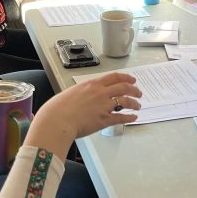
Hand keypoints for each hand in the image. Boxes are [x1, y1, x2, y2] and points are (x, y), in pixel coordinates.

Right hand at [25, 73, 142, 157]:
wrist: (57, 120)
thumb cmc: (58, 108)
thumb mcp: (71, 93)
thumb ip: (82, 92)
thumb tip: (85, 95)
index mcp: (92, 84)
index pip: (114, 77)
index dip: (126, 77)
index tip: (132, 79)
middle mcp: (100, 93)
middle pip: (124, 87)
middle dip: (134, 89)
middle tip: (138, 92)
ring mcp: (104, 106)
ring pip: (126, 101)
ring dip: (134, 103)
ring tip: (138, 106)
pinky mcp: (104, 119)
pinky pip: (121, 117)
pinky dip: (129, 117)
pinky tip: (133, 118)